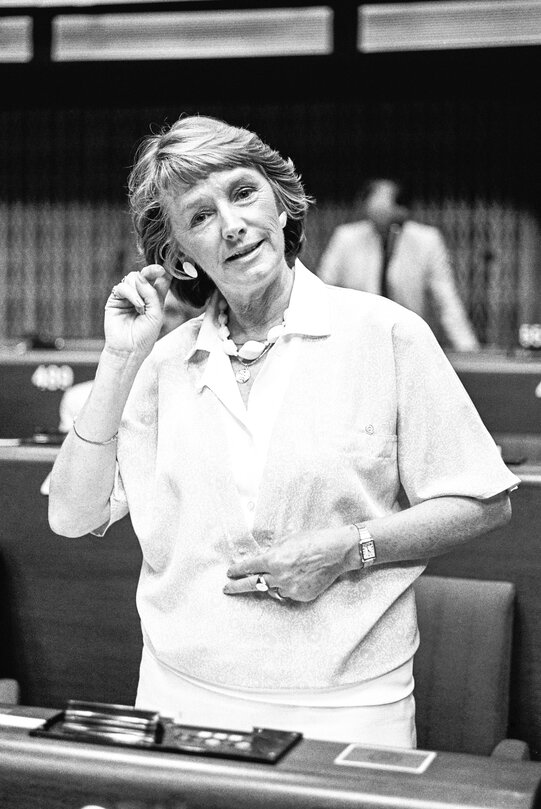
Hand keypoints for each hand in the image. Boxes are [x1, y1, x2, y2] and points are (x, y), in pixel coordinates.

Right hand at [104, 264, 170, 355]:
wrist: (129, 349)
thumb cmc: (145, 335)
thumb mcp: (156, 314)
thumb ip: (152, 294)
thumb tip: (140, 276)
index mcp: (154, 298)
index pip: (159, 280)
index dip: (162, 271)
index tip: (166, 266)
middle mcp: (141, 295)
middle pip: (145, 274)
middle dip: (151, 271)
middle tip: (158, 270)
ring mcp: (127, 296)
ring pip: (132, 278)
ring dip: (139, 289)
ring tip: (142, 307)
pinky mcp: (115, 299)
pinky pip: (122, 287)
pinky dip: (131, 293)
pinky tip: (137, 305)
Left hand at [223, 526, 356, 602]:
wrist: (336, 552)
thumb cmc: (312, 541)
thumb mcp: (287, 541)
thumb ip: (272, 553)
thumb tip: (261, 562)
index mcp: (273, 560)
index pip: (248, 567)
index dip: (237, 570)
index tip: (230, 572)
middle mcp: (279, 576)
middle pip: (252, 584)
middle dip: (236, 587)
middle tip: (226, 588)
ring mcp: (290, 588)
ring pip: (272, 590)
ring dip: (269, 585)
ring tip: (274, 578)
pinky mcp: (301, 596)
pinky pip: (287, 594)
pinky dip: (286, 588)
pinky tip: (294, 579)